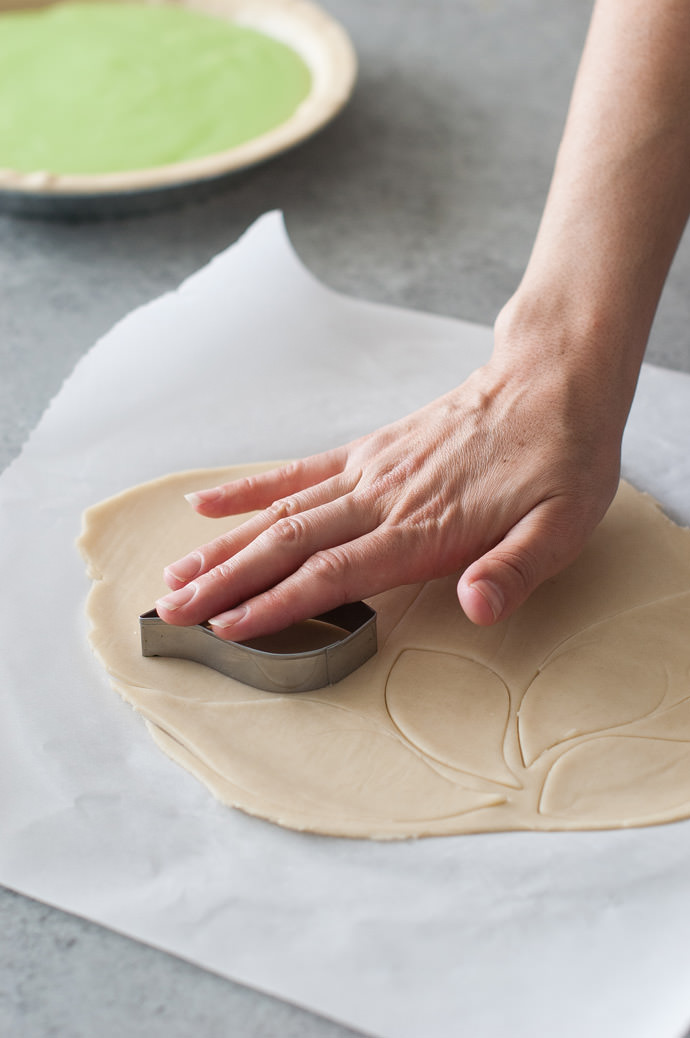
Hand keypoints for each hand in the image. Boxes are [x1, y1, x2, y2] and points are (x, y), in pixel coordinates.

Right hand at [155, 337, 623, 640]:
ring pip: (280, 512)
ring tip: (176, 573)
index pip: (332, 574)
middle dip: (225, 582)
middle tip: (172, 610)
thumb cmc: (561, 460)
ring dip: (224, 546)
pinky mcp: (369, 450)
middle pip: (287, 545)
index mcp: (422, 529)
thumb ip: (515, 571)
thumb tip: (477, 609)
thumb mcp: (563, 526)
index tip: (225, 628)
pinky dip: (250, 489)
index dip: (274, 604)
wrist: (552, 381)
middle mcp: (382, 500)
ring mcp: (369, 471)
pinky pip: (298, 471)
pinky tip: (209, 503)